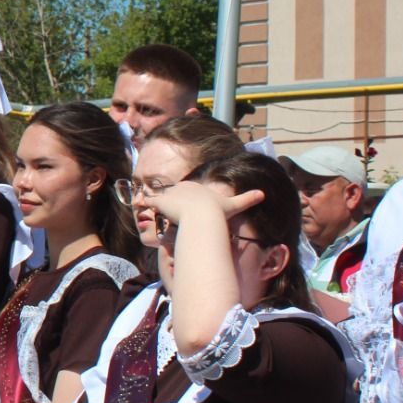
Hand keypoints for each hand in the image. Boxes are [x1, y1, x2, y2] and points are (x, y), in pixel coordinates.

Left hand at [148, 180, 264, 230]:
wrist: (204, 216)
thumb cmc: (218, 212)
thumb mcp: (234, 205)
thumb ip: (247, 199)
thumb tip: (263, 194)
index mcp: (196, 186)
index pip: (187, 192)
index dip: (185, 200)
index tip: (185, 209)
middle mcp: (181, 187)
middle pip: (174, 195)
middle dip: (171, 202)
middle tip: (171, 213)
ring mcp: (170, 193)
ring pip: (161, 198)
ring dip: (156, 202)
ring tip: (151, 209)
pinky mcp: (160, 201)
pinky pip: (149, 201)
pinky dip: (143, 202)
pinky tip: (139, 204)